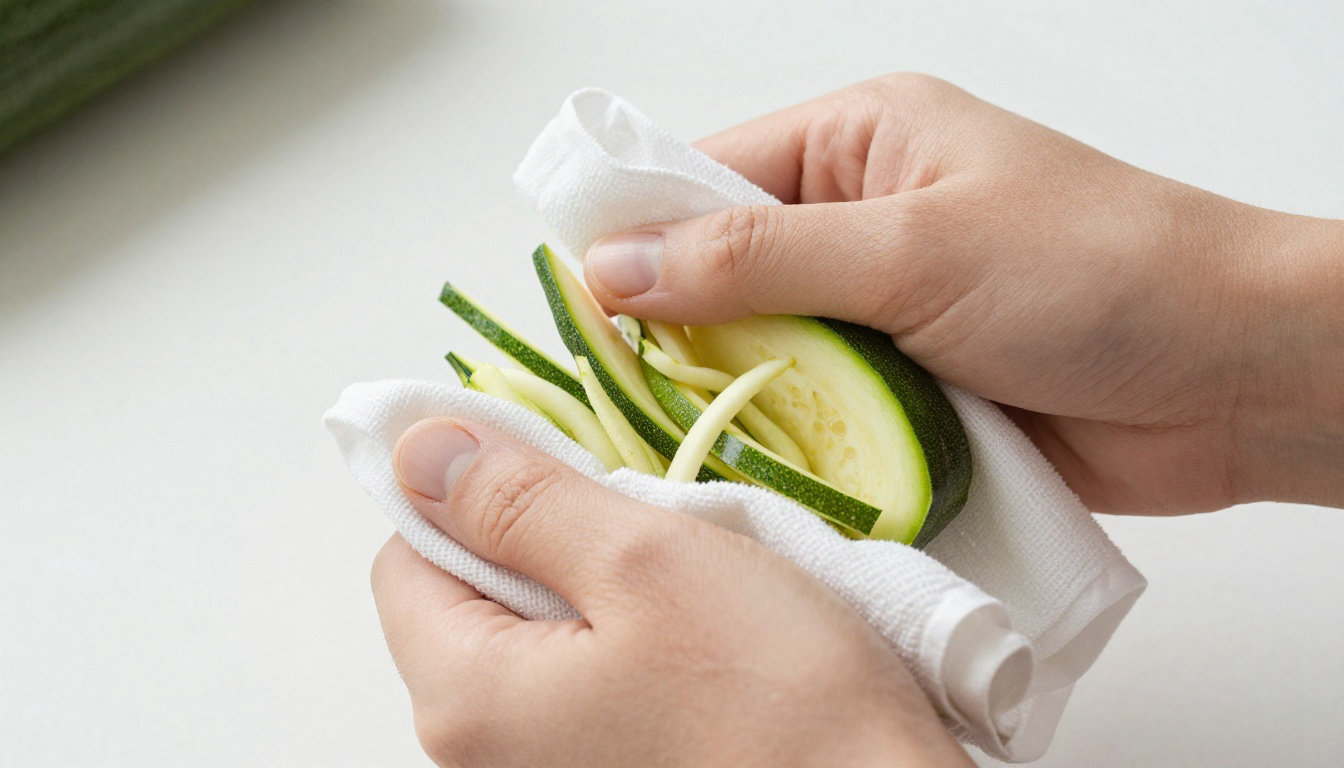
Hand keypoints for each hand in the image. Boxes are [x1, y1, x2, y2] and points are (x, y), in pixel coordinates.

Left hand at [373, 418, 974, 767]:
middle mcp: (481, 753)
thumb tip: (420, 448)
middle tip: (642, 526)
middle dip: (544, 537)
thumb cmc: (776, 703)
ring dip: (596, 584)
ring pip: (533, 634)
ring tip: (686, 584)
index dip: (470, 488)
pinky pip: (581, 680)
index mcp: (465, 698)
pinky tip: (698, 637)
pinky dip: (625, 637)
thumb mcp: (642, 562)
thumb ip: (517, 500)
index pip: (406, 554)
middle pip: (468, 597)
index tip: (555, 461)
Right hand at [583, 74, 1343, 513]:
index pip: (701, 179)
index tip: (579, 315)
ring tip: (699, 448)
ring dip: (741, 402)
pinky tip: (765, 478)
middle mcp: (859, 220)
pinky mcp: (906, 390)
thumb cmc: (1103, 273)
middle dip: (682, 339)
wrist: (1237, 376)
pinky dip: (791, 446)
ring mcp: (882, 311)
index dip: (633, 242)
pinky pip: (816, 417)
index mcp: (857, 141)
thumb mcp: (913, 248)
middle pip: (720, 278)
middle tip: (635, 402)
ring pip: (763, 358)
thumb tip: (616, 264)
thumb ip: (756, 261)